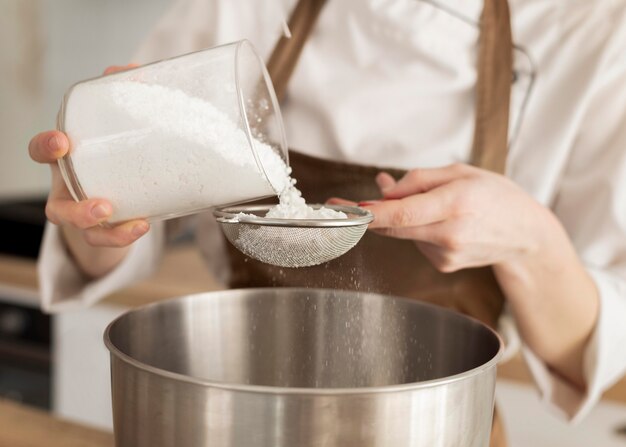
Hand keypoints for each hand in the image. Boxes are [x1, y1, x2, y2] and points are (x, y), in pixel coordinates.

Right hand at [29, 64, 147, 247]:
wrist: (119, 183)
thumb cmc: (111, 150)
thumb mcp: (114, 125)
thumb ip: (122, 97)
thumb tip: (132, 69)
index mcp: (67, 160)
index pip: (42, 152)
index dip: (46, 147)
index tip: (62, 141)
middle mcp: (69, 189)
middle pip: (57, 207)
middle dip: (75, 209)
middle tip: (102, 206)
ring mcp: (85, 212)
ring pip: (83, 231)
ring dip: (104, 231)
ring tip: (131, 224)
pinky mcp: (105, 228)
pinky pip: (108, 238)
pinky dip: (123, 235)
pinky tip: (144, 225)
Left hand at [332, 163, 553, 272]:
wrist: (526, 235)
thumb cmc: (496, 196)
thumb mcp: (461, 172)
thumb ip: (419, 179)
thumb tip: (383, 188)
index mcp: (455, 204)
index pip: (402, 212)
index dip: (369, 211)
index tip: (342, 207)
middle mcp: (449, 233)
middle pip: (393, 226)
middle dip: (367, 214)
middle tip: (341, 203)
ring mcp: (446, 254)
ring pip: (403, 232)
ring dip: (401, 217)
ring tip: (434, 205)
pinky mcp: (444, 265)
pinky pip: (416, 242)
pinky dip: (418, 230)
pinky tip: (444, 225)